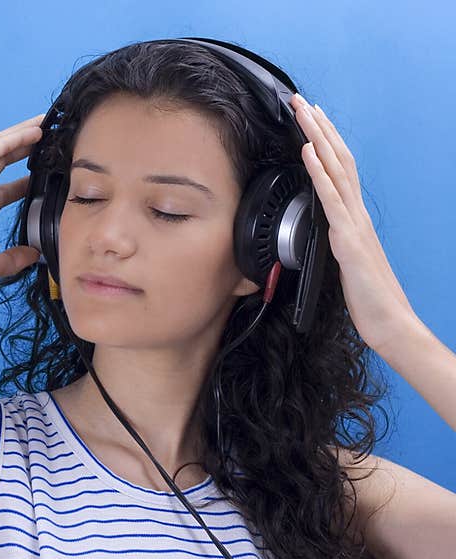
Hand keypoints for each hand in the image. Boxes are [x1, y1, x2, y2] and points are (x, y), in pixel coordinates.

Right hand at [0, 113, 44, 281]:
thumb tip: (34, 256)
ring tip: (45, 125)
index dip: (24, 184)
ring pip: (3, 147)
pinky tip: (37, 129)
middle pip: (5, 163)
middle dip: (25, 151)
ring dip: (24, 135)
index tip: (43, 178)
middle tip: (47, 143)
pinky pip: (0, 144)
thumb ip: (14, 259)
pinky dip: (19, 136)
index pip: (6, 192)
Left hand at [291, 92, 417, 351]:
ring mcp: (354, 224)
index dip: (325, 143)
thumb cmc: (368, 298)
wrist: (389, 324)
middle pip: (338, 160)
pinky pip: (332, 200)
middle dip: (319, 128)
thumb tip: (320, 229)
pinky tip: (309, 151)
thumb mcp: (344, 263)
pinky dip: (319, 172)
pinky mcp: (349, 240)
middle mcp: (355, 214)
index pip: (339, 171)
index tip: (310, 119)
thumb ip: (334, 241)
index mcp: (352, 219)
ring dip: (318, 138)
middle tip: (301, 100)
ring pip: (336, 170)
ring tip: (303, 113)